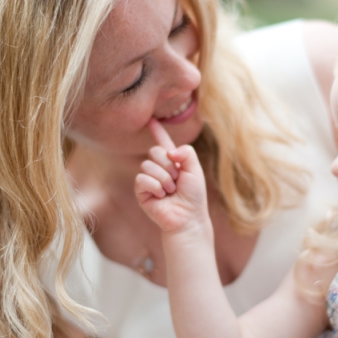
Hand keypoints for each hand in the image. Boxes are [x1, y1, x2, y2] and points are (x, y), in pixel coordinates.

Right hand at [135, 119, 208, 233]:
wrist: (188, 216)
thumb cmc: (194, 195)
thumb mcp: (195, 170)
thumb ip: (186, 152)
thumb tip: (169, 151)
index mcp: (173, 161)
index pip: (163, 143)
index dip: (157, 131)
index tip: (151, 120)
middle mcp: (159, 168)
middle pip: (155, 151)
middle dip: (169, 166)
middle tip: (177, 180)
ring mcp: (149, 179)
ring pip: (148, 165)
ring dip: (164, 178)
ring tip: (171, 190)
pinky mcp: (141, 191)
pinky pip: (142, 179)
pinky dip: (155, 186)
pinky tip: (161, 196)